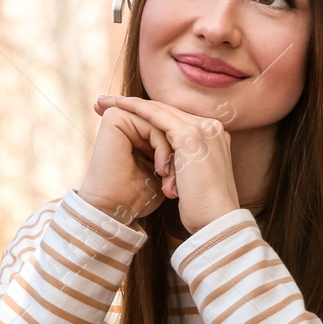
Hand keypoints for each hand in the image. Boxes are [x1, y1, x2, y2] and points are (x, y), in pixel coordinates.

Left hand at [91, 95, 239, 233]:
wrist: (218, 223)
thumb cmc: (204, 210)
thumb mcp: (195, 179)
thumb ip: (186, 164)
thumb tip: (169, 166)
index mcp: (215, 137)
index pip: (177, 120)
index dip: (150, 116)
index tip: (125, 113)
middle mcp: (212, 128)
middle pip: (167, 110)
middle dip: (135, 105)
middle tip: (106, 100)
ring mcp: (203, 129)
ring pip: (160, 110)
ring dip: (129, 103)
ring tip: (104, 101)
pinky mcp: (190, 135)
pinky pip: (156, 116)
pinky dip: (135, 109)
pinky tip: (117, 106)